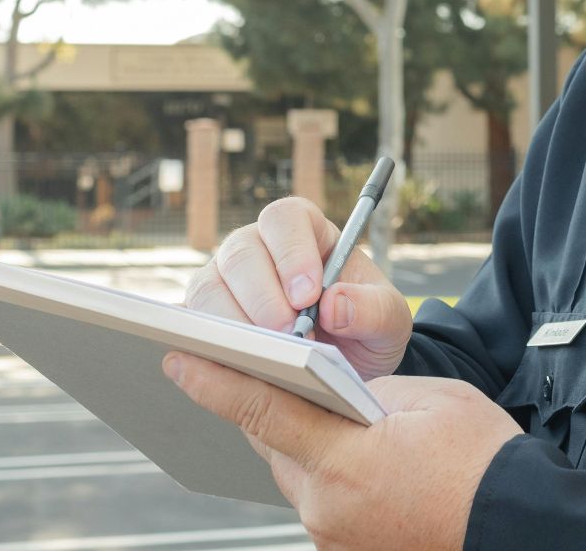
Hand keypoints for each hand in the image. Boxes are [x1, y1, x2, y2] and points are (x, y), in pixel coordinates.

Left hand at [164, 353, 520, 550]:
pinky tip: (360, 464)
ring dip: (306, 447)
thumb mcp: (431, 400)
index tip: (179, 359)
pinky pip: (323, 504)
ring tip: (333, 420)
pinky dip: (331, 478)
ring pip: (298, 477)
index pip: (262, 410)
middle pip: (275, 445)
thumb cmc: (486, 460)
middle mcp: (327, 507)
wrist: (522, 526)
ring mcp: (335, 538)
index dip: (216, 381)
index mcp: (345, 460)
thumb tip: (338, 392)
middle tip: (263, 372)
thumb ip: (370, 392)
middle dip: (270, 409)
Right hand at [182, 197, 412, 377]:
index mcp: (305, 231)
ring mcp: (225, 280)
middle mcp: (258, 248)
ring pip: (209, 287)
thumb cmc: (364, 326)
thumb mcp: (389, 320)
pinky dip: (211, 346)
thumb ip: (373, 309)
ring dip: (235, 323)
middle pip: (241, 253)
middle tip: (289, 334)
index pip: (286, 219)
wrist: (347, 363)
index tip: (308, 294)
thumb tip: (334, 305)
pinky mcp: (207, 318)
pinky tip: (237, 366)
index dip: (291, 252)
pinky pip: (195, 326)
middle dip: (263, 296)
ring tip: (268, 356)